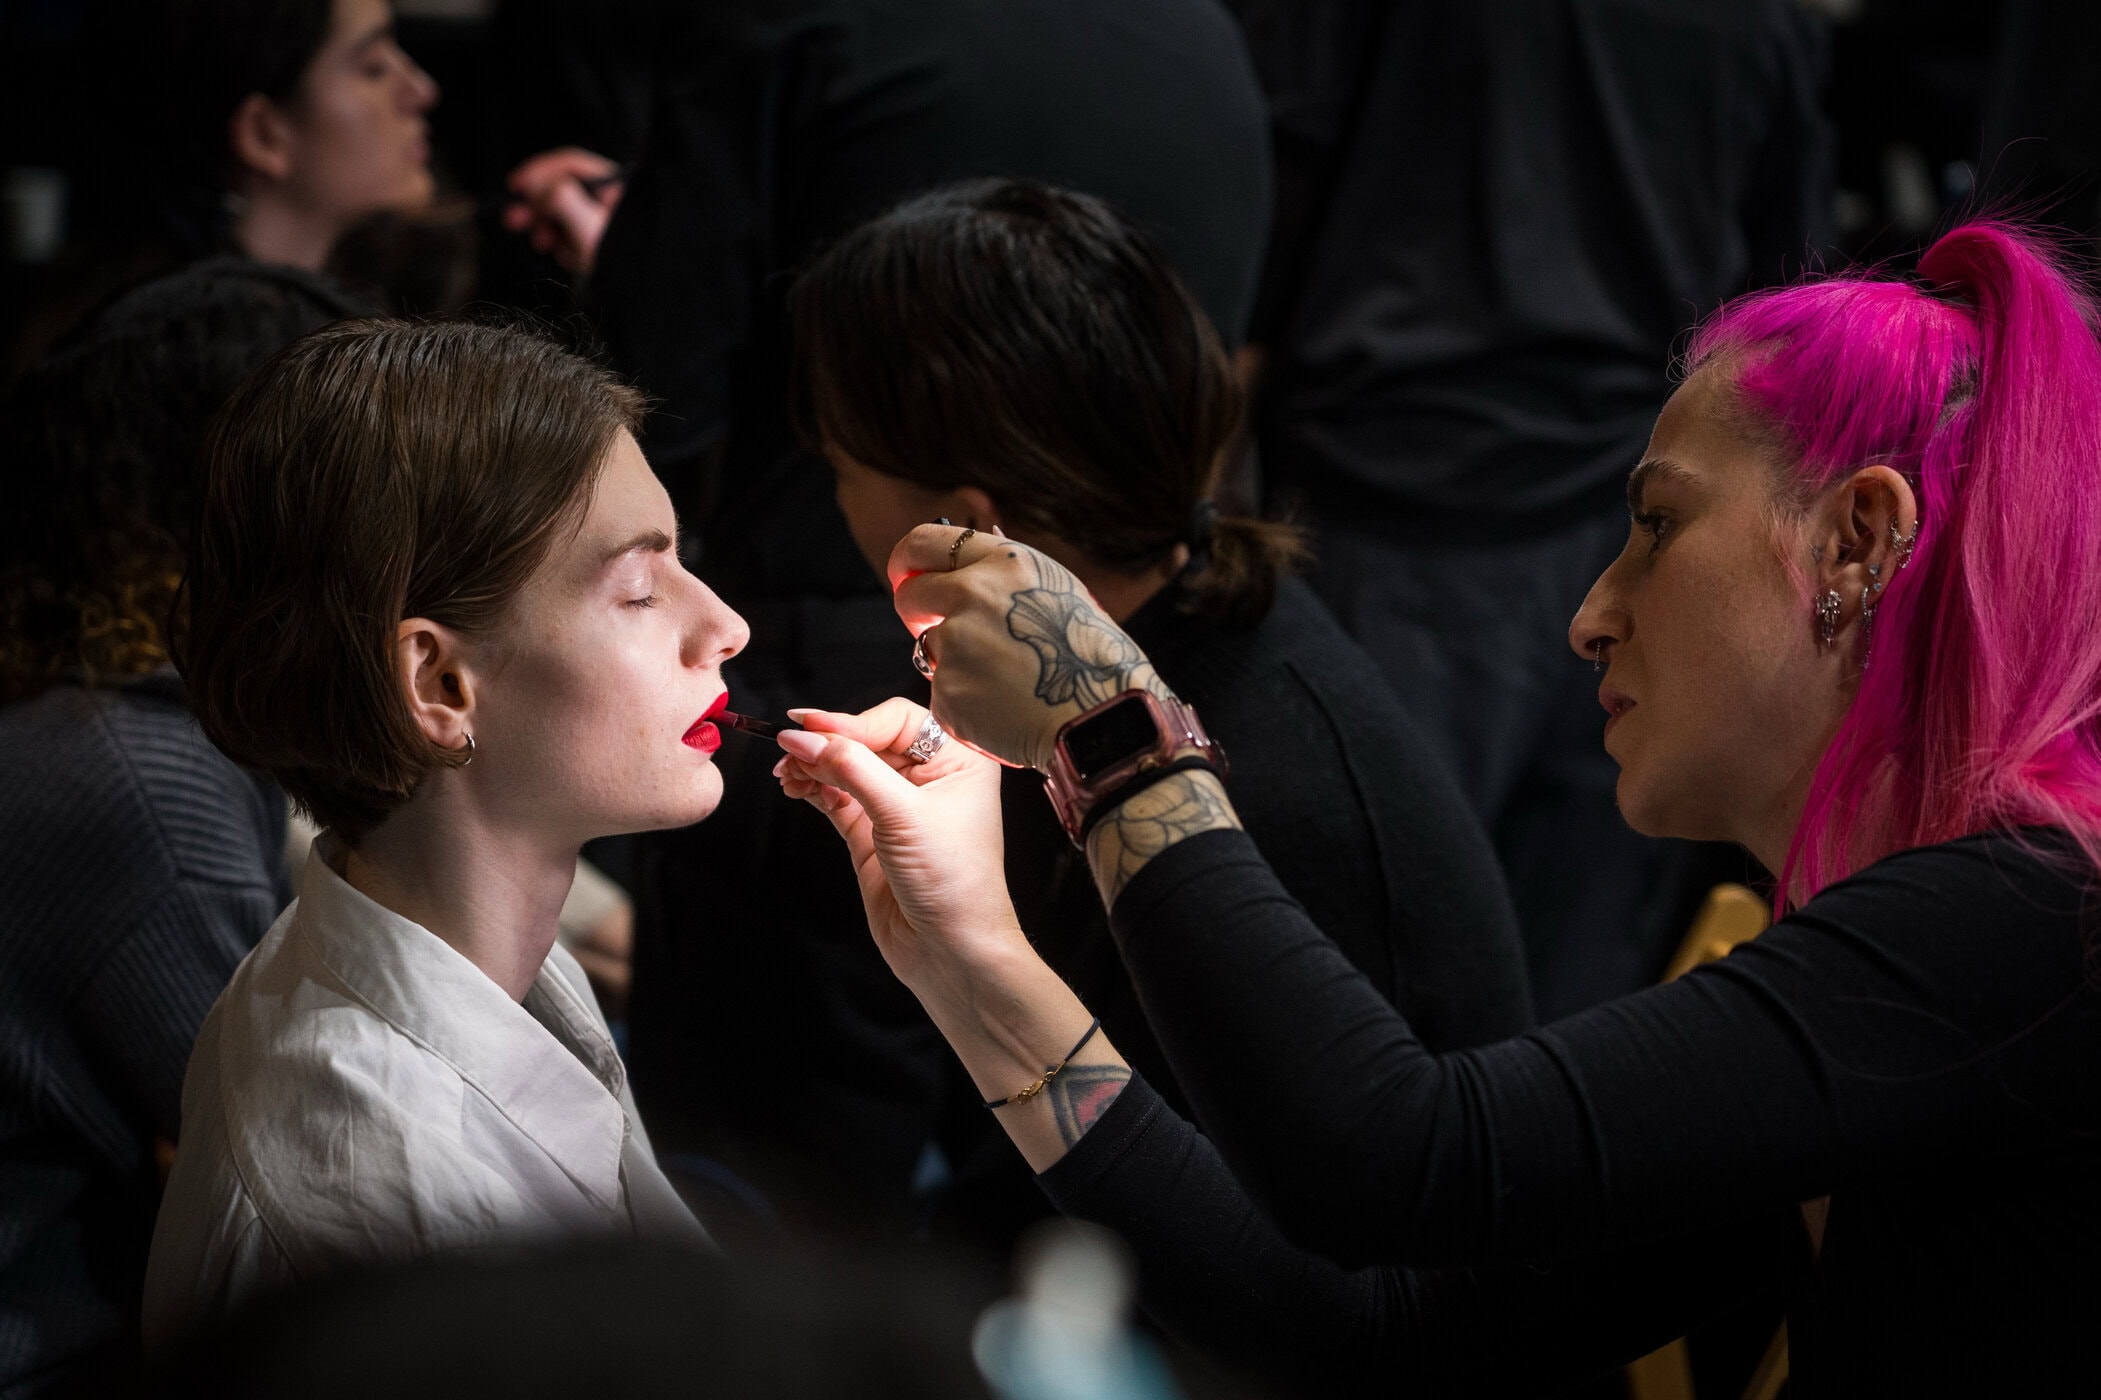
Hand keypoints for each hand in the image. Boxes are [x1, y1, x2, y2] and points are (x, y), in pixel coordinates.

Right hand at [503, 146, 623, 276]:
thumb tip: (533, 181)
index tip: (516, 185)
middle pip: (562, 190)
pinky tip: (570, 257)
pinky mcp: (598, 240)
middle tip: (514, 219)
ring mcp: (602, 219)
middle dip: (537, 207)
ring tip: (545, 244)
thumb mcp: (588, 226)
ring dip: (550, 229)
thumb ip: (560, 199)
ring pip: (563, 216)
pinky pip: (571, 236)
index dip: (539, 171)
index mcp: (613, 184)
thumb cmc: (622, 259)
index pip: (570, 164)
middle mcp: (608, 197)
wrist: (636, 292)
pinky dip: (565, 245)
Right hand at [774, 698, 1027, 997]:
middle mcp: (932, 778)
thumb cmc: (953, 883)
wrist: (951, 952)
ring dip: (814, 766)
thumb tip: (804, 737)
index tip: (810, 727)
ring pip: (848, 769)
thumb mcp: (903, 814)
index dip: (852, 722)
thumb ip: (850, 770)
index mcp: (960, 760)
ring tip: (786, 772)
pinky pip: (838, 797)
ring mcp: (899, 807)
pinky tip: (796, 786)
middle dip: (827, 744)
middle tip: (791, 750)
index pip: (898, 720)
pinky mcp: (873, 834)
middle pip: (868, 740)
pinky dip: (814, 789)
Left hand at [887, 526, 1171, 771]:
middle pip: (910, 595)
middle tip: (936, 627)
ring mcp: (956, 646)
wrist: (1105, 717)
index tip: (907, 576)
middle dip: (917, 611)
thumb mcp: (1056, 588)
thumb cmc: (1093, 654)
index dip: (907, 561)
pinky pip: (943, 694)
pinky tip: (1004, 709)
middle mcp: (972, 596)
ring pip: (931, 649)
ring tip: (1006, 682)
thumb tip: (961, 559)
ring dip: (956, 663)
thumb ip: (1002, 574)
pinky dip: (965, 704)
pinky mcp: (948, 694)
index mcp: (1002, 562)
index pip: (924, 542)